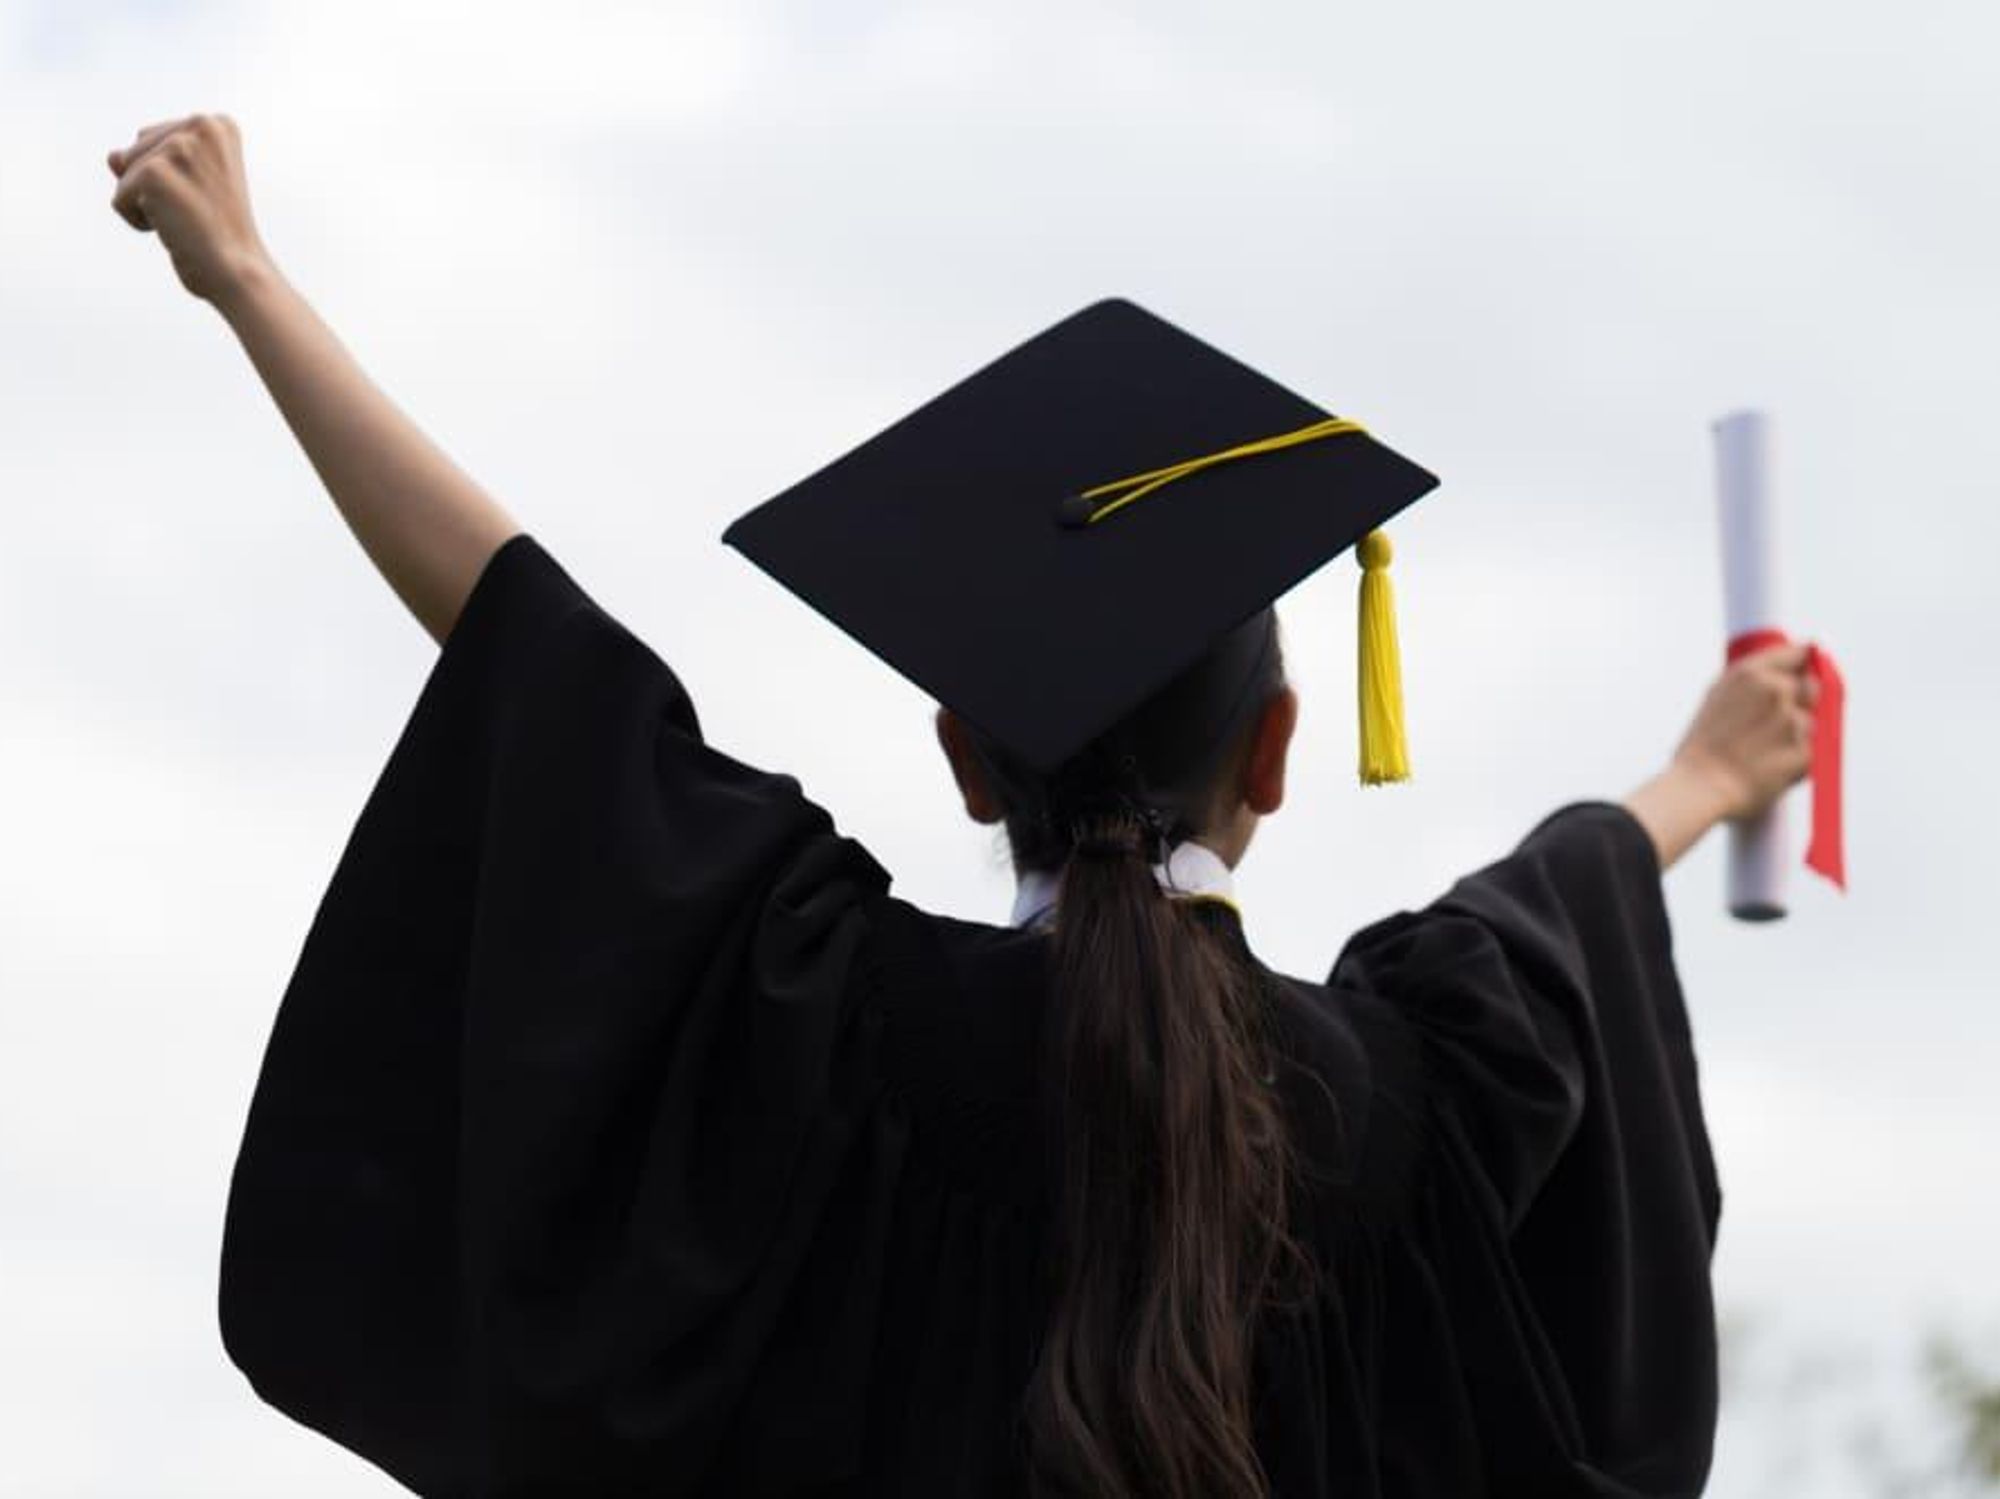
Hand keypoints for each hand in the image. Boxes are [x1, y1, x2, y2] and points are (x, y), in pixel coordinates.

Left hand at [107, 113, 271, 307]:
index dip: (175, 178)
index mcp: (218, 124)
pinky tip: (176, 229)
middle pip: (138, 150)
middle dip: (157, 187)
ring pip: (125, 171)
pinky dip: (139, 222)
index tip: (209, 198)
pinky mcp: (155, 172)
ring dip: (149, 204)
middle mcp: (202, 125)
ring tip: (189, 219)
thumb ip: (146, 159)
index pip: (156, 140)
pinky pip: (120, 198)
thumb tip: (112, 156)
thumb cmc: (219, 235)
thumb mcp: (187, 185)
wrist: (239, 272)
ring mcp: (178, 147)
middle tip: (199, 211)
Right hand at [1670, 641, 1817, 822]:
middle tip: (1776, 721)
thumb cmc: (1702, 744)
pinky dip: (1793, 758)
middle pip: (1812, 686)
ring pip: (1809, 722)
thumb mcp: (1717, 695)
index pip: (1799, 653)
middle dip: (1802, 700)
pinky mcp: (1805, 752)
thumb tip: (1783, 672)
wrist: (1699, 786)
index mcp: (1753, 673)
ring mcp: (1794, 721)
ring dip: (1794, 734)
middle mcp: (1778, 691)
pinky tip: (1767, 766)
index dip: (1802, 664)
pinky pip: (1808, 751)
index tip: (1801, 672)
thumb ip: (1753, 679)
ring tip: (1762, 750)